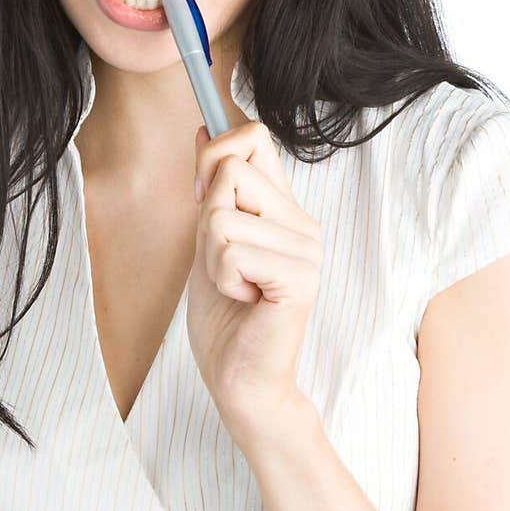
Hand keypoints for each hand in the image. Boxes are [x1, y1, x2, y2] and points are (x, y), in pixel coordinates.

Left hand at [186, 120, 322, 442]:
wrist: (239, 379)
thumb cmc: (225, 317)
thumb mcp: (207, 241)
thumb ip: (210, 190)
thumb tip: (202, 131)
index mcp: (285, 209)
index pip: (252, 138)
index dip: (214, 157)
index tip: (202, 199)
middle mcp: (302, 223)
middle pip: (229, 172)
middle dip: (205, 220)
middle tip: (225, 264)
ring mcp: (307, 249)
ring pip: (221, 215)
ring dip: (211, 259)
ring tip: (235, 288)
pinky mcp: (301, 277)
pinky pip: (231, 250)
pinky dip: (221, 279)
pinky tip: (245, 300)